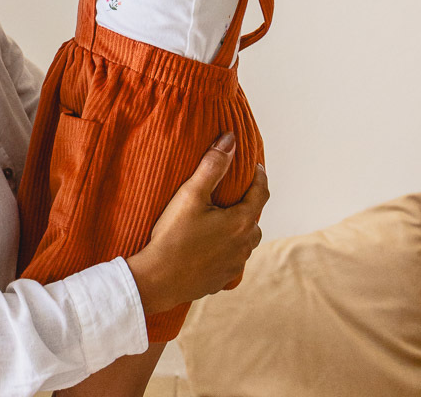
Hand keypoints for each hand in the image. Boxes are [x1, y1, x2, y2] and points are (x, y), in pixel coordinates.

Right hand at [126, 135, 267, 313]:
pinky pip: (232, 258)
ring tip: (222, 217)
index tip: (255, 165)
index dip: (259, 176)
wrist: (159, 280)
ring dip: (238, 227)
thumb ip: (213, 165)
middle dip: (247, 203)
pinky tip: (211, 243)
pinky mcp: (223, 279)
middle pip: (253, 218)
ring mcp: (235, 265)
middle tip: (234, 191)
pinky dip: (227, 246)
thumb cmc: (174, 235)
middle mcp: (244, 245)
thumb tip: (230, 140)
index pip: (260, 193)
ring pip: (244, 240)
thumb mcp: (191, 194)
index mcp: (241, 222)